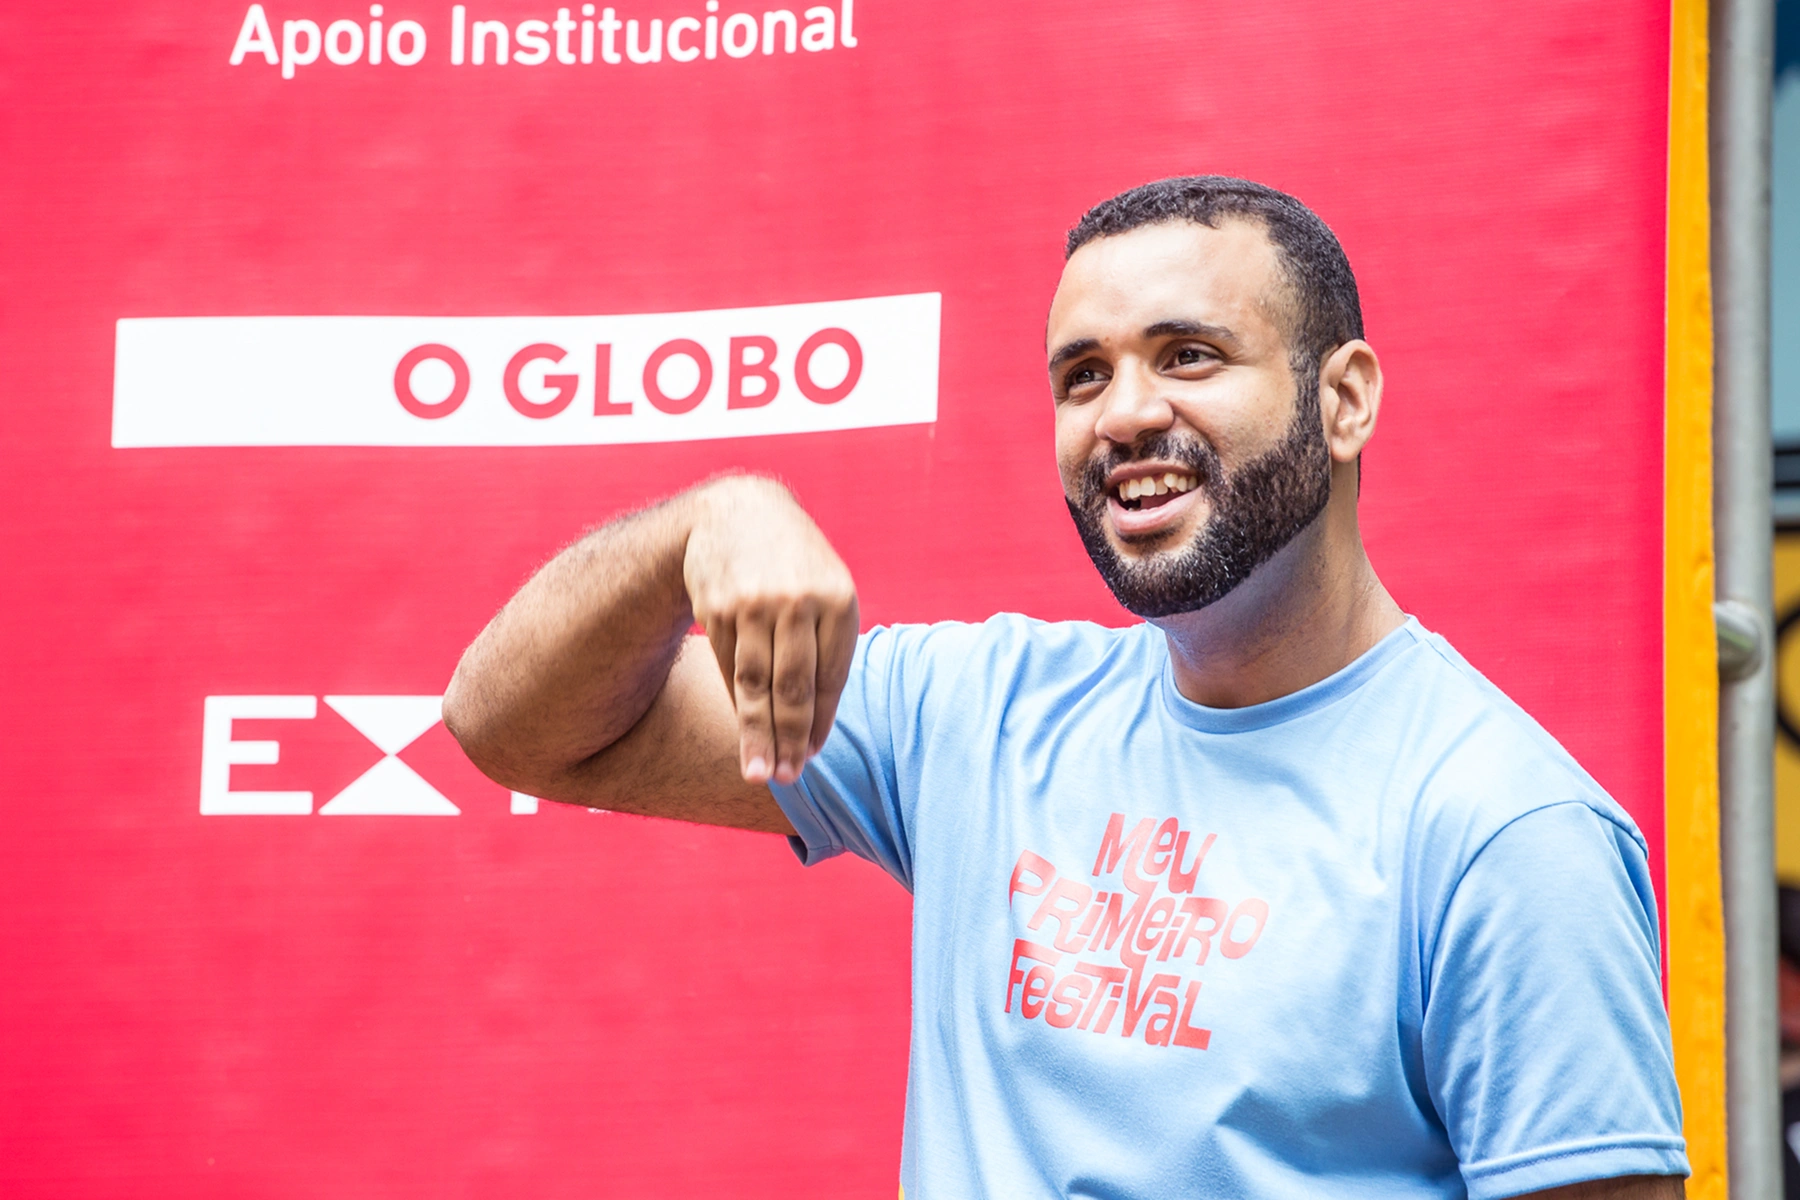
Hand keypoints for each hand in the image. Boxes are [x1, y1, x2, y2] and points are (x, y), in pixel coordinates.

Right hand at [683, 476, 859, 784]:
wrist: (738, 512)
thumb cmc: (796, 565)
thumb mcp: (827, 589)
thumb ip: (829, 646)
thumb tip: (818, 724)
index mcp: (839, 599)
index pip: (831, 678)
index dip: (820, 724)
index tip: (810, 758)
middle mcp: (798, 601)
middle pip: (792, 687)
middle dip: (790, 739)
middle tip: (786, 779)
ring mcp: (755, 604)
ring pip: (755, 684)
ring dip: (757, 734)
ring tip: (760, 773)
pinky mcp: (718, 607)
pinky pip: (728, 666)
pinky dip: (735, 702)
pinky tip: (743, 728)